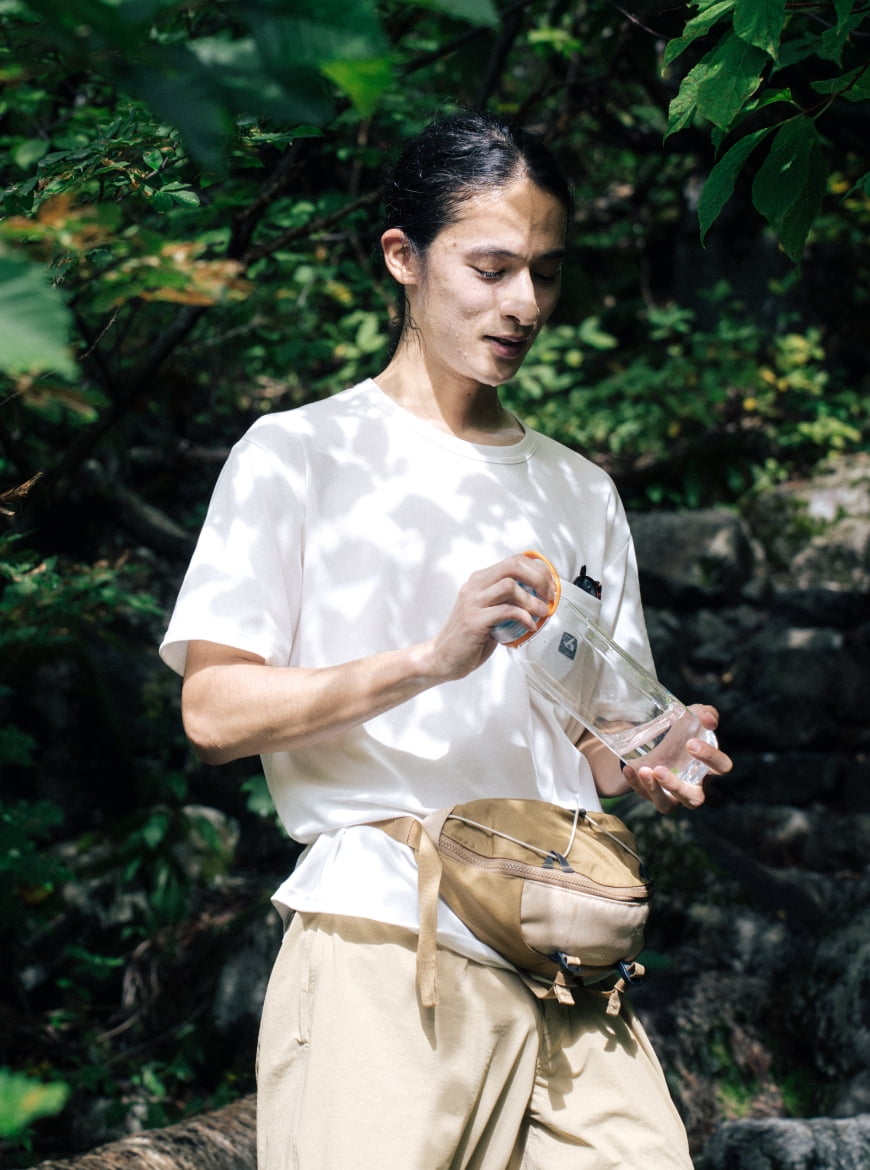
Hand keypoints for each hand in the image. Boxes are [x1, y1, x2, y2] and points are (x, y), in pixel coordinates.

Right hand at [422, 554, 555, 681]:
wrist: (443, 657)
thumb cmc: (469, 637)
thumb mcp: (490, 612)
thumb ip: (509, 602)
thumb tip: (539, 599)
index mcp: (480, 580)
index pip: (514, 561)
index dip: (538, 571)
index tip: (550, 586)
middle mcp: (474, 586)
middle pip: (513, 566)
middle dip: (538, 579)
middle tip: (549, 596)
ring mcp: (472, 602)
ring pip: (509, 586)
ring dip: (532, 600)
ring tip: (542, 612)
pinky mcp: (474, 620)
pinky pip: (505, 611)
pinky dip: (523, 617)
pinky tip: (529, 626)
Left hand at [621, 704, 731, 813]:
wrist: (658, 743)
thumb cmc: (683, 732)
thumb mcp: (694, 717)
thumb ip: (706, 713)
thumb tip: (707, 719)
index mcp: (710, 766)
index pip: (721, 766)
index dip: (710, 758)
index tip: (691, 743)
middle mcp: (695, 786)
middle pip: (694, 798)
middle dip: (676, 786)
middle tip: (660, 769)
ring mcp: (674, 796)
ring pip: (668, 805)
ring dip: (654, 790)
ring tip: (644, 771)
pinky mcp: (656, 796)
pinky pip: (647, 797)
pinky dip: (637, 784)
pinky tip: (629, 769)